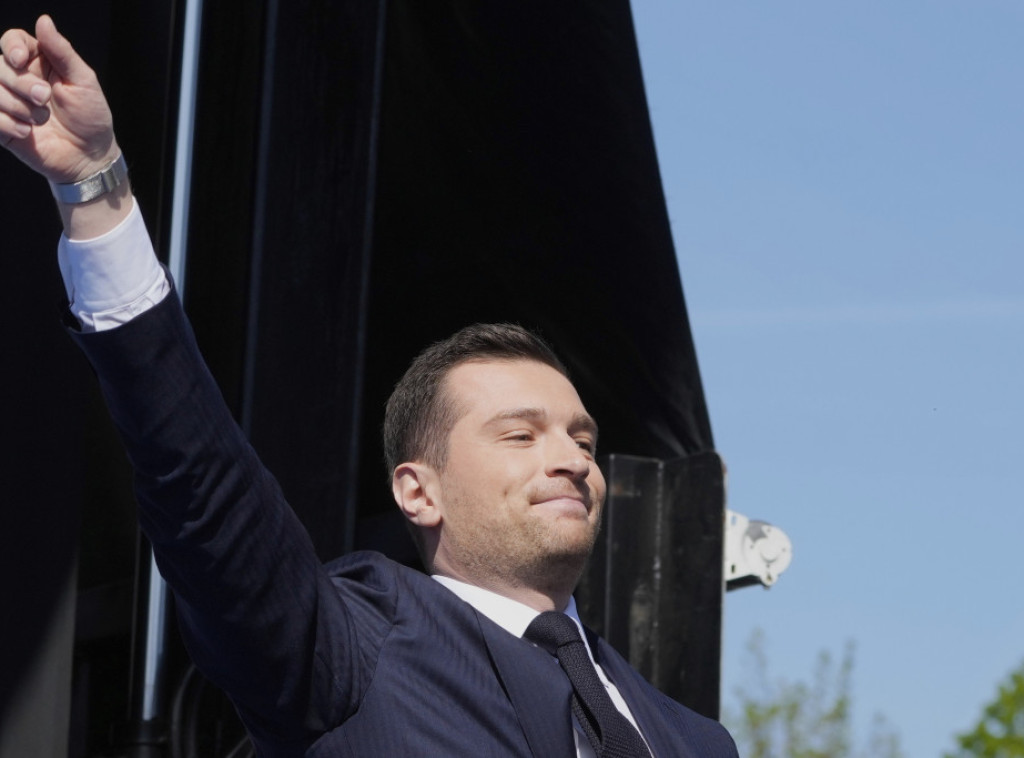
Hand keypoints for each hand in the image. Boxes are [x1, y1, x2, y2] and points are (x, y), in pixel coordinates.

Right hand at [0, 15, 119, 183]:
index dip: (11, 47)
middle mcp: (20, 79)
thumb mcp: (84, 82)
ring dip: (15, 105)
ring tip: (40, 119)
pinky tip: (28, 132)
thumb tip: (44, 20)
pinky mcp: (2, 125)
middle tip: (44, 99)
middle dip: (20, 83)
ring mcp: (9, 101)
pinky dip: (7, 123)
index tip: (21, 60)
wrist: (90, 156)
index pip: (12, 41)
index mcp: (39, 62)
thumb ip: (62, 52)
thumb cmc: (91, 116)